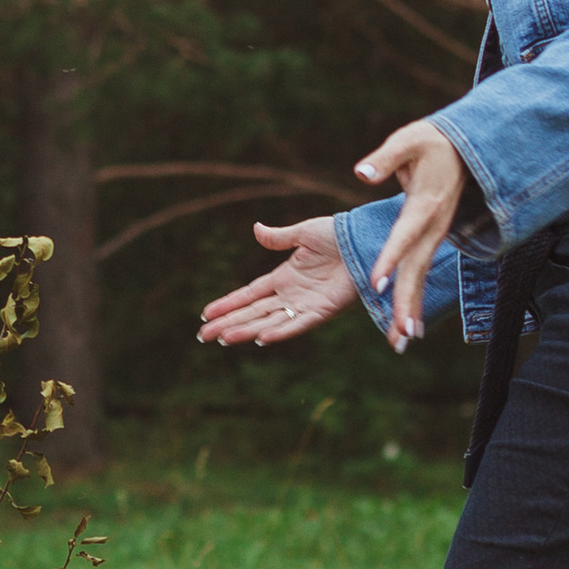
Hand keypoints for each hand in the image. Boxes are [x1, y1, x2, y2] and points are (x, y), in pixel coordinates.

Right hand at [199, 219, 358, 347]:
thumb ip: (278, 238)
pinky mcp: (323, 310)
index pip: (249, 294)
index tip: (205, 314)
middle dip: (228, 324)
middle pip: (253, 312)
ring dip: (246, 330)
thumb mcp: (303, 233)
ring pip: (269, 322)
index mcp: (284, 276)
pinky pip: (298, 324)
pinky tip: (261, 338)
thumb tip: (256, 229)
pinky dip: (280, 331)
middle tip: (203, 336)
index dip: (228, 304)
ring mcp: (306, 304)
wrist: (365, 240)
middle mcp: (291, 294)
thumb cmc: (338, 235)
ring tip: (224, 339)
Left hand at [352, 118, 467, 350]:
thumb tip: (360, 173)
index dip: (390, 257)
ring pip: (421, 277)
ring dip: (412, 309)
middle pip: (417, 268)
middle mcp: (432, 227)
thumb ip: (385, 158)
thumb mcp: (408, 141)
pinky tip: (407, 327)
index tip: (376, 283)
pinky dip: (414, 300)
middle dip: (407, 301)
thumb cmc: (432, 142)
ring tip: (402, 341)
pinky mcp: (431, 242)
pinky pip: (421, 274)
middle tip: (400, 334)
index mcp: (424, 204)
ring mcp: (435, 237)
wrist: (466, 150)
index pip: (404, 235)